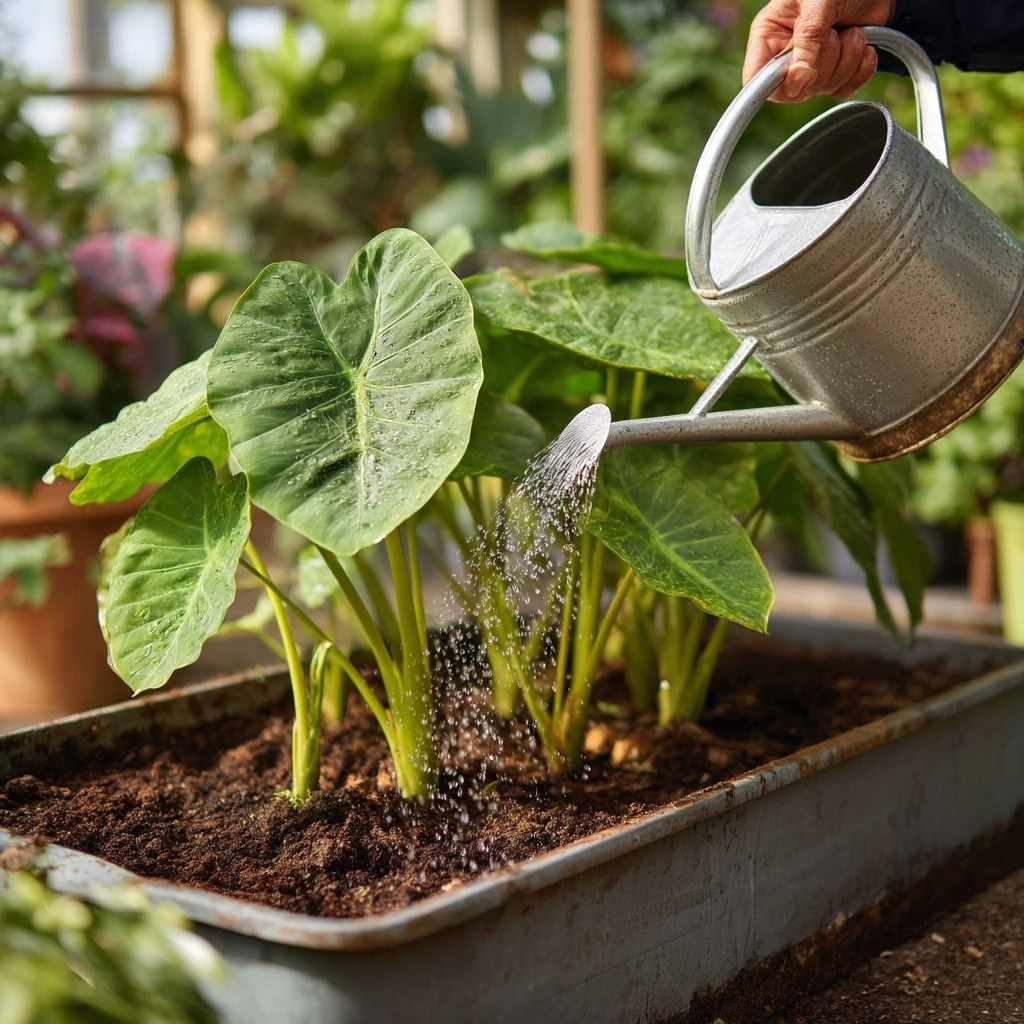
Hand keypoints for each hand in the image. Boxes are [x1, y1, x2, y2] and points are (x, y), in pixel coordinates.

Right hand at [743, 0, 897, 101]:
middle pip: (795, 89)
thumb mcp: (820, 3)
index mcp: (769, 35)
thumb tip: (798, 77)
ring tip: (851, 32)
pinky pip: (841, 90)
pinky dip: (859, 70)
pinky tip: (863, 47)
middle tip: (834, 31)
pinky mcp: (832, 75)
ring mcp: (809, 68)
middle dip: (825, 61)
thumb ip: (808, 38)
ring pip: (822, 89)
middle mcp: (785, 55)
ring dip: (847, 59)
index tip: (804, 71)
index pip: (756, 79)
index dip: (779, 84)